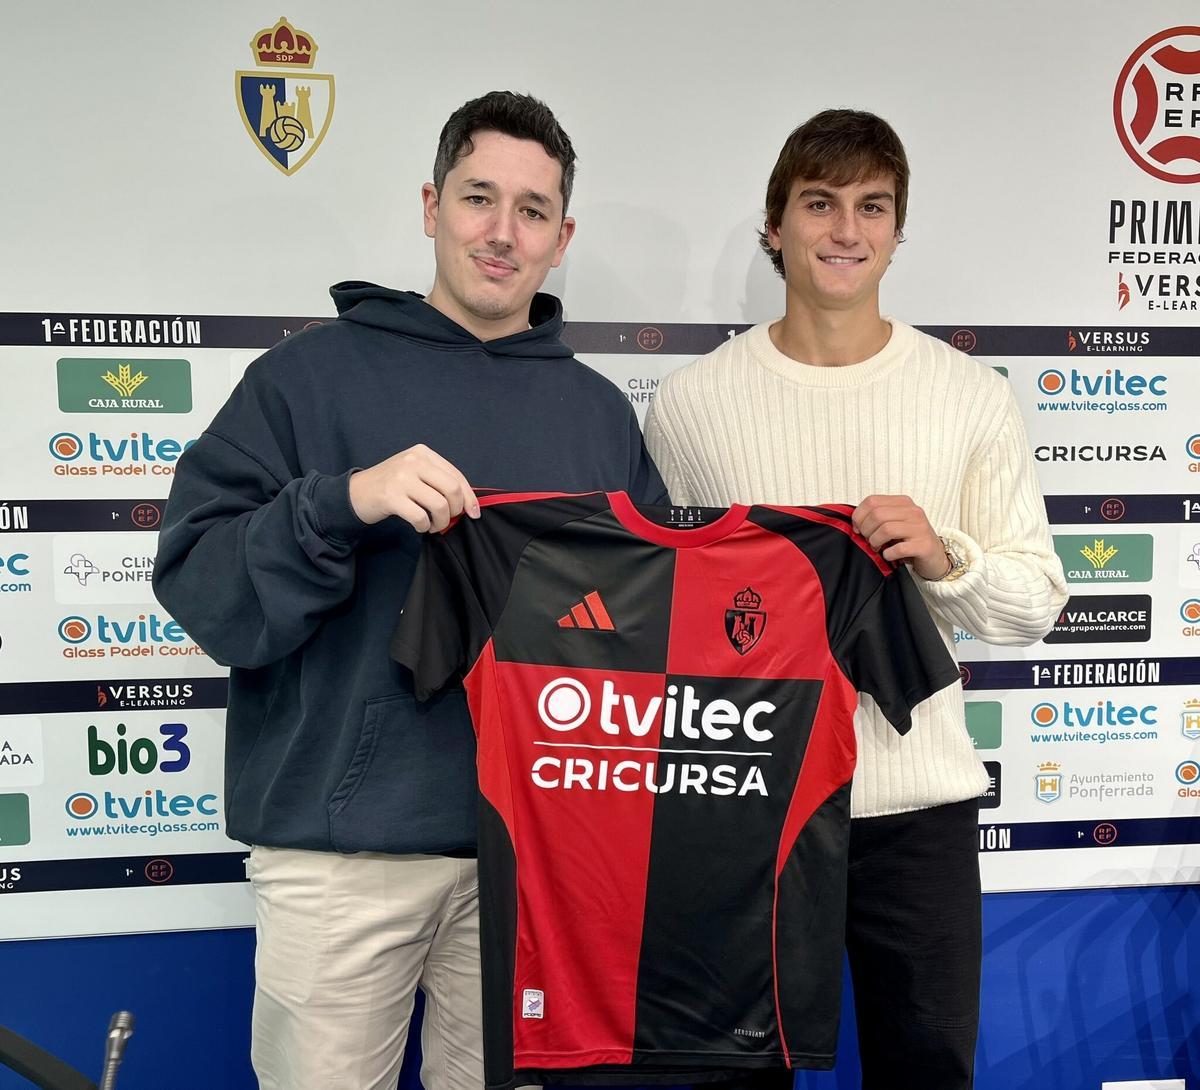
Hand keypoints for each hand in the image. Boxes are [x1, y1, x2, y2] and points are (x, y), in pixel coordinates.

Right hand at [349, 444, 479, 531]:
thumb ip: (438, 480)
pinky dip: (424, 527)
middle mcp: (413, 461)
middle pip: (452, 489)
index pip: (456, 475)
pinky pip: (421, 517)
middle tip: (447, 519)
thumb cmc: (391, 486)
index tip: (474, 513)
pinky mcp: (391, 496)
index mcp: (423, 453)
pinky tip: (420, 526)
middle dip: (455, 510)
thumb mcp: (415, 473)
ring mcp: (401, 478)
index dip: (469, 497)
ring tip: (433, 526)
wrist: (355, 493)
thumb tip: (468, 502)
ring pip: (439, 505)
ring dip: (440, 522)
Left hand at [851, 495, 950, 580]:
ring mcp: (920, 528)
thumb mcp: (894, 523)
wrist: (935, 557)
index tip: (858, 528)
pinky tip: (889, 555)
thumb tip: (856, 523)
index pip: (872, 501)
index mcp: (903, 502)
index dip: (859, 516)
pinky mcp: (924, 545)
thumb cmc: (910, 540)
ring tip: (877, 548)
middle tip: (868, 540)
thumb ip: (877, 518)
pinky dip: (888, 554)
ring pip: (886, 529)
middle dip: (866, 530)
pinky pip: (898, 548)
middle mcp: (913, 512)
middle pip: (877, 514)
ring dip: (875, 541)